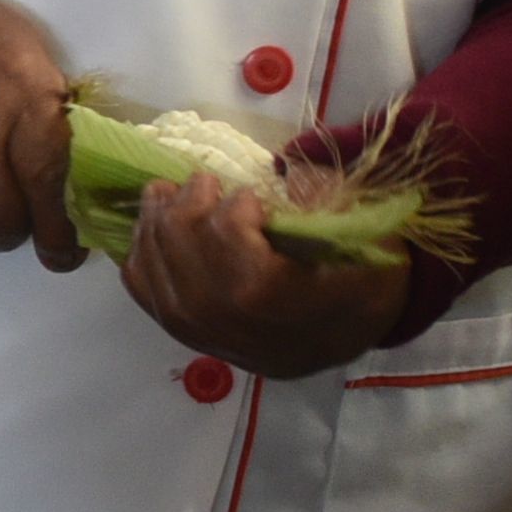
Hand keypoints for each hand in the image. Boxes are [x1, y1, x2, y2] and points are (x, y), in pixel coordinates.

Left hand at [120, 168, 420, 380]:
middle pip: (181, 252)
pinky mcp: (184, 332)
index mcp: (279, 300)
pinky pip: (142, 291)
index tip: (252, 198)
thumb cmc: (363, 281)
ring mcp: (202, 333)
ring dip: (156, 221)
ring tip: (169, 193)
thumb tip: (289, 172)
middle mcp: (231, 322)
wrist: (347, 338)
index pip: (231, 247)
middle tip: (203, 181)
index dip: (234, 212)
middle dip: (186, 206)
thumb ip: (331, 202)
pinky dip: (140, 252)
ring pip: (155, 270)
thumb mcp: (371, 237)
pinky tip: (154, 226)